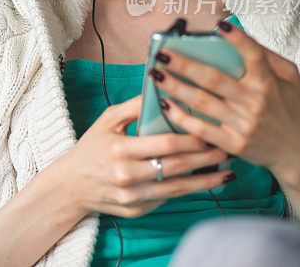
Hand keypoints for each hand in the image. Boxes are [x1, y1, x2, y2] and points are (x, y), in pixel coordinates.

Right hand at [60, 94, 233, 218]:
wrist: (71, 184)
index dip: (192, 139)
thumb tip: (163, 90)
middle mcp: (126, 175)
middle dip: (206, 158)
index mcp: (120, 150)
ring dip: (205, 180)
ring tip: (226, 171)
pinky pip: (167, 199)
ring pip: (178, 188)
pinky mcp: (136, 210)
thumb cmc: (92, 147)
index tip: (211, 131)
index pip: (166, 144)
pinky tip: (202, 182)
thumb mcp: (107, 120)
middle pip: (177, 166)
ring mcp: (132, 197)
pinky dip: (186, 190)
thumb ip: (135, 105)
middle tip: (228, 149)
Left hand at [149, 18, 299, 179]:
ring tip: (155, 74)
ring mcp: (243, 124)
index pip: (253, 55)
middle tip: (162, 53)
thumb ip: (267, 56)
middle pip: (213, 79)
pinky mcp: (233, 143)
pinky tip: (164, 104)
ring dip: (175, 87)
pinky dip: (181, 117)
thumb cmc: (291, 109)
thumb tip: (239, 35)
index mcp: (268, 82)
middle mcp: (255, 102)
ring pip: (202, 102)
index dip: (237, 38)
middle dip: (184, 64)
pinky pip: (201, 129)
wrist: (298, 152)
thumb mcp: (290, 78)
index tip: (219, 24)